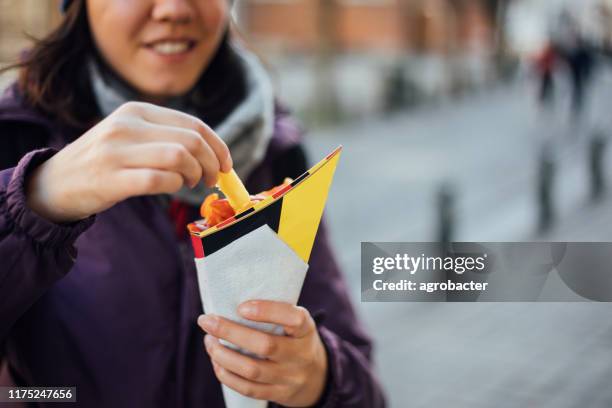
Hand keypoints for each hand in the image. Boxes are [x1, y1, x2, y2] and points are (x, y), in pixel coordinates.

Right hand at [26, 102, 231, 222]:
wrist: (54, 183)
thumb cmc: (104, 162)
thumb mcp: (131, 136)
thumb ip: (166, 137)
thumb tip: (214, 154)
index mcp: (136, 111)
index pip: (193, 124)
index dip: (218, 145)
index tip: (227, 164)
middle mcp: (126, 125)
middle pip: (191, 140)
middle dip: (212, 163)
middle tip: (212, 179)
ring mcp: (116, 151)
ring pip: (179, 157)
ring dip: (196, 174)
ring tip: (193, 184)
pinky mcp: (111, 179)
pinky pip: (160, 180)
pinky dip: (175, 186)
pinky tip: (172, 188)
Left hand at [197, 300, 327, 406]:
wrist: (317, 377)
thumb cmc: (296, 340)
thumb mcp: (297, 323)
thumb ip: (276, 312)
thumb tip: (232, 298)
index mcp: (306, 330)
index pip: (293, 318)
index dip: (267, 311)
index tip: (241, 307)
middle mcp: (300, 354)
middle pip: (265, 345)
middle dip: (230, 332)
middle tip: (207, 320)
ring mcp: (290, 377)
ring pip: (252, 370)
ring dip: (223, 355)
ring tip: (209, 341)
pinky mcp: (279, 394)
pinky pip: (248, 389)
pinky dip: (227, 375)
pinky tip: (216, 361)